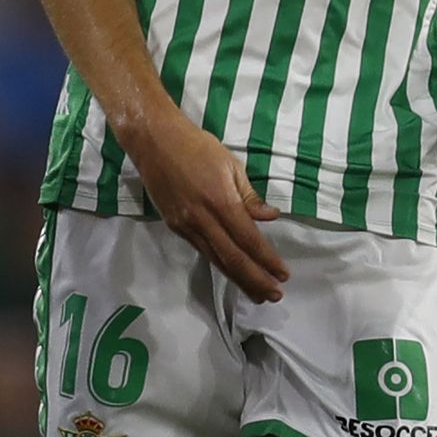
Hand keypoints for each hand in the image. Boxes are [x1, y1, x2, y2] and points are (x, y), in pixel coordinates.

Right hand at [128, 111, 288, 302]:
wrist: (153, 141)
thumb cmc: (196, 146)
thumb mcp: (230, 164)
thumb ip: (249, 196)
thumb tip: (270, 217)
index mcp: (220, 201)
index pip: (249, 239)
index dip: (267, 260)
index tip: (283, 275)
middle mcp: (202, 219)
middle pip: (232, 258)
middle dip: (255, 280)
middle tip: (274, 296)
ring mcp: (185, 225)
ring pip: (215, 259)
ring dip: (238, 279)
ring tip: (256, 293)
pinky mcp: (174, 226)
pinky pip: (201, 250)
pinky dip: (219, 264)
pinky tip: (231, 272)